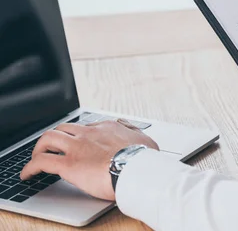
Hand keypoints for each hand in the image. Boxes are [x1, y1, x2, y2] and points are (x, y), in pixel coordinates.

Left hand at [21, 120, 158, 200]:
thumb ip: (136, 134)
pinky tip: (28, 174)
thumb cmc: (143, 159)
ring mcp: (77, 147)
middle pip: (63, 128)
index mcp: (107, 128)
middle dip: (54, 137)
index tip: (77, 143)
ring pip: (48, 139)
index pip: (86, 127)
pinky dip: (31, 167)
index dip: (78, 136)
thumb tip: (135, 132)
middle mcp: (89, 134)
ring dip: (39, 148)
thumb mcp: (145, 139)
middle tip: (51, 147)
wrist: (135, 170)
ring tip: (36, 157)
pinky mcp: (68, 164)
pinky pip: (42, 162)